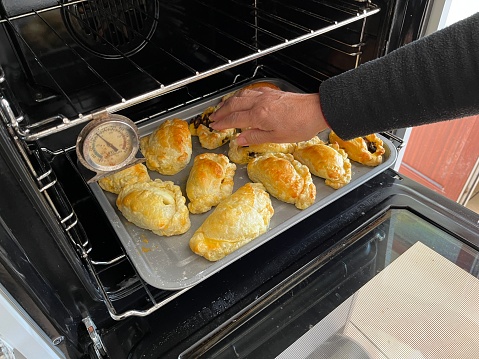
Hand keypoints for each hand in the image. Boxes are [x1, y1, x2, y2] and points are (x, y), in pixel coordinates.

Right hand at [209, 87, 328, 145]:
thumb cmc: (300, 125)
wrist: (316, 110)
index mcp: (259, 116)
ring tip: (222, 107)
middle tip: (213, 118)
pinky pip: (251, 91)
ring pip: (241, 95)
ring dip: (229, 102)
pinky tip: (242, 97)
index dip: (222, 124)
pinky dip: (241, 95)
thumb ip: (255, 137)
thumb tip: (239, 140)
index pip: (234, 119)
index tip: (214, 127)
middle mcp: (259, 103)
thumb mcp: (276, 137)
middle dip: (221, 111)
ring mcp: (266, 96)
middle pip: (233, 105)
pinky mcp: (272, 93)